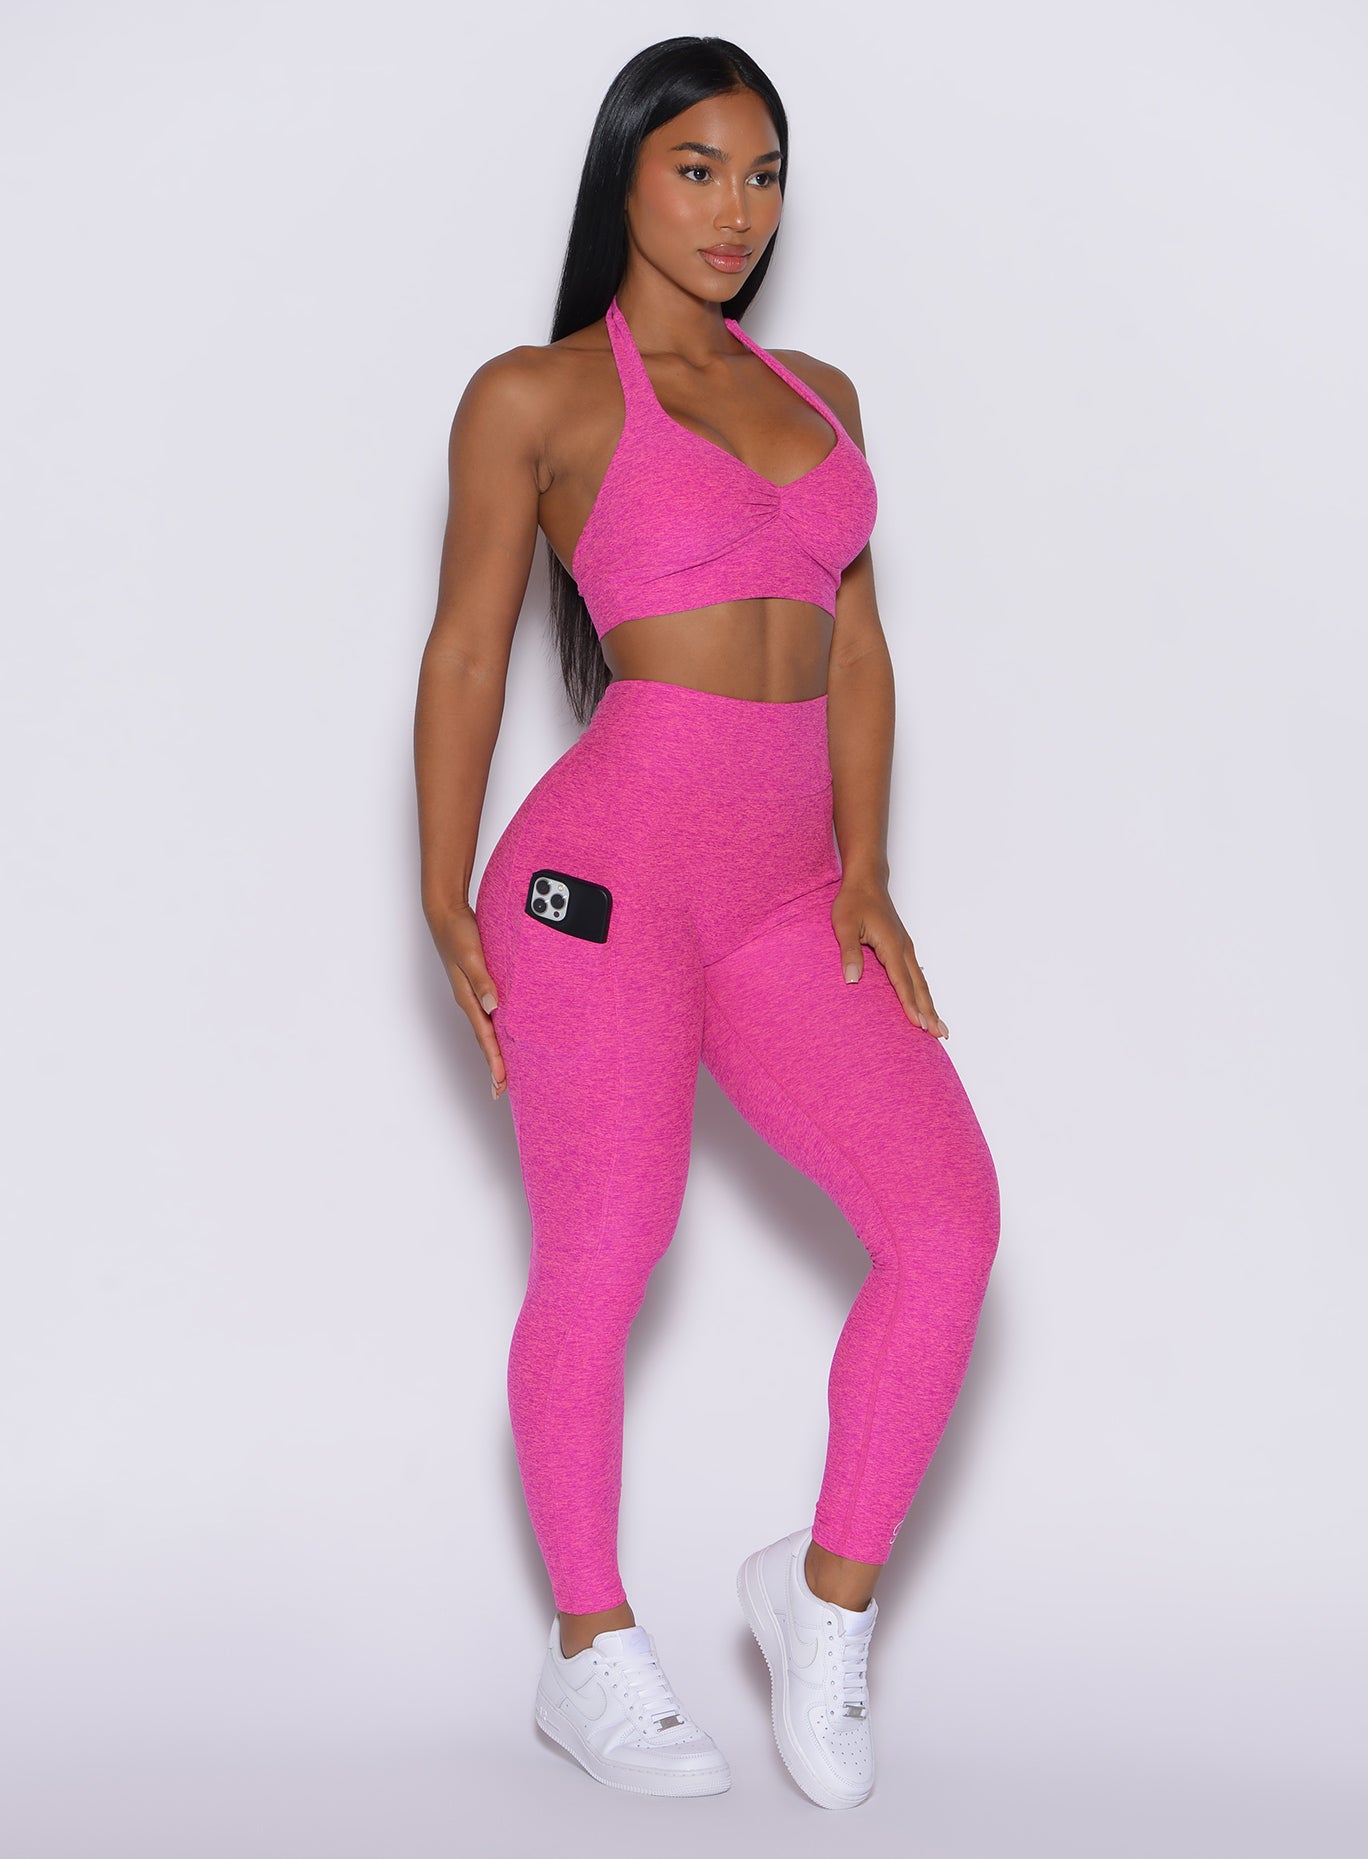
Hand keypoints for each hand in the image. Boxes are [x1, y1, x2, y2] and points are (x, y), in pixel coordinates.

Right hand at [431, 902, 507, 1097]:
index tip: (501, 1083)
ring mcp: (472, 993)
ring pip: (486, 1028)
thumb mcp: (471, 955)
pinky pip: (488, 1013)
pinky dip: (495, 1029)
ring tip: (503, 1071)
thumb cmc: (457, 932)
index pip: (484, 1036)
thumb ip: (482, 980)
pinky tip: (502, 1032)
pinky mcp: (477, 983)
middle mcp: (469, 999)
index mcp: (467, 997)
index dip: (494, 1060)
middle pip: (484, 1039)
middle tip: (501, 1090)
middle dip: (493, 1064)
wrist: (445, 913)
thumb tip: (493, 1007)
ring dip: (494, 1050)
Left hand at [832, 873, 947, 1038]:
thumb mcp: (844, 925)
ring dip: (930, 1005)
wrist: (866, 881)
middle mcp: (904, 948)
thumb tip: (851, 980)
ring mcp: (905, 947)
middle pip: (919, 986)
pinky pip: (916, 974)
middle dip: (929, 1012)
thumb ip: (849, 953)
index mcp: (891, 945)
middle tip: (940, 1035)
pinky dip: (923, 992)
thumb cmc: (854, 901)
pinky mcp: (902, 946)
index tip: (919, 1025)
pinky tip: (925, 1003)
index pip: (902, 982)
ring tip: (940, 1027)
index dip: (910, 1005)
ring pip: (921, 982)